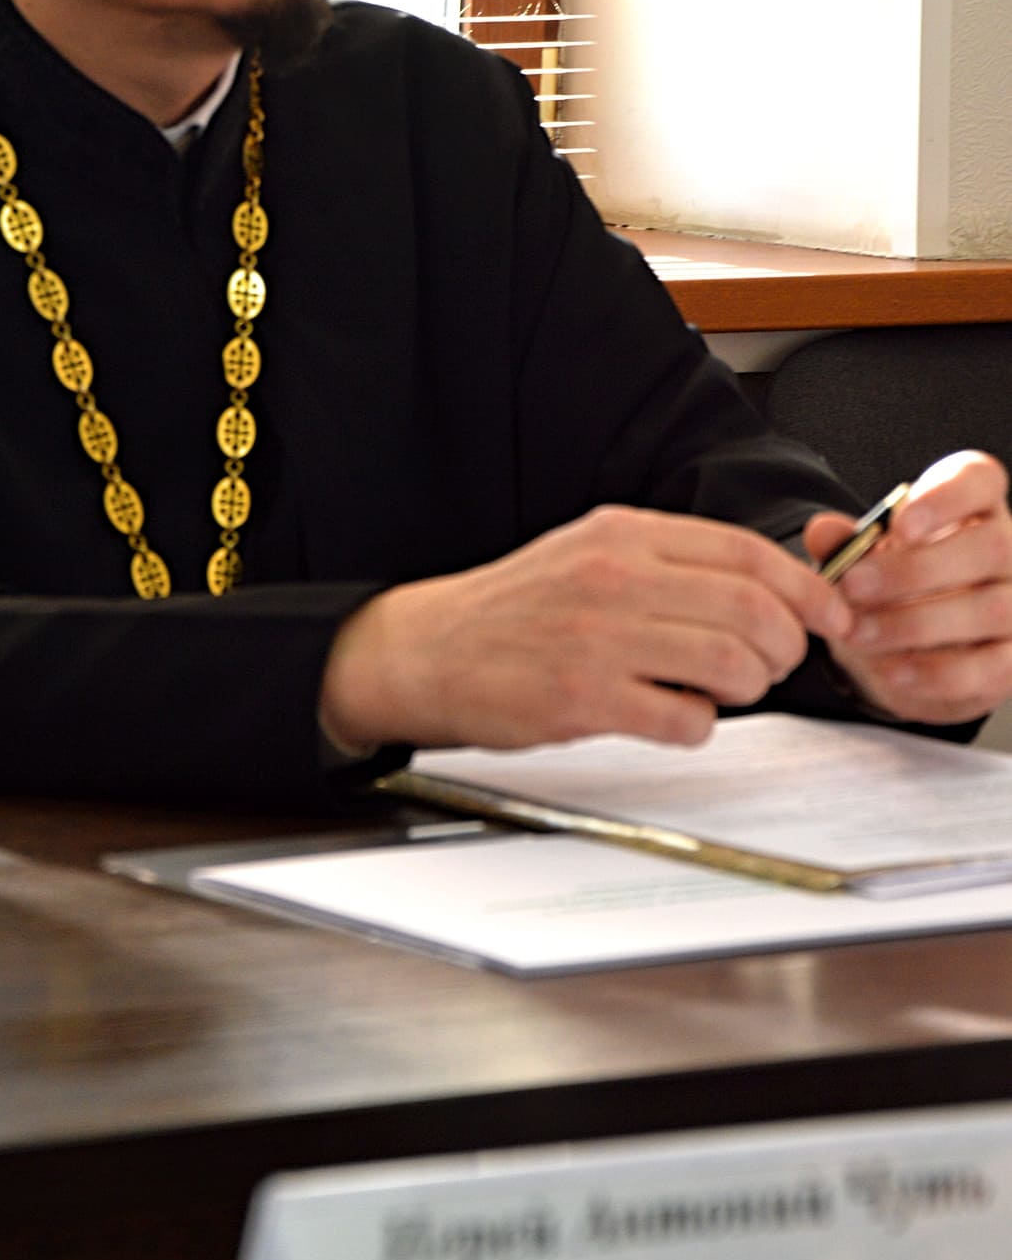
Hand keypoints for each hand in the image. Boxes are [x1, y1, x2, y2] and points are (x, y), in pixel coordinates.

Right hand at [320, 505, 850, 754]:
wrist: (429, 650)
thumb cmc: (517, 610)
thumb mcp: (590, 552)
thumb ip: (669, 561)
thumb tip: (767, 586)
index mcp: (622, 534)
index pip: (748, 552)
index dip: (807, 589)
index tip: (830, 616)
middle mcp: (614, 577)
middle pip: (754, 609)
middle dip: (785, 648)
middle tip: (771, 665)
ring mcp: (599, 638)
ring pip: (732, 663)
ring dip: (748, 687)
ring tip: (723, 692)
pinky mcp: (583, 699)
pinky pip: (687, 720)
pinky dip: (698, 725)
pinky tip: (671, 715)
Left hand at [806, 452, 1011, 726]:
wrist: (912, 643)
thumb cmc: (895, 581)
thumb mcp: (865, 556)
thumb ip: (845, 542)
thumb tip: (822, 532)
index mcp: (973, 504)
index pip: (979, 480)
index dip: (944, 500)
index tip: (899, 526)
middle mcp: (1008, 548)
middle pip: (990, 547)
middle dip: (914, 571)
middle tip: (853, 586)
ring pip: (990, 609)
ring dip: (915, 624)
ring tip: (858, 632)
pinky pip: (988, 667)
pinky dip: (935, 672)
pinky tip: (892, 669)